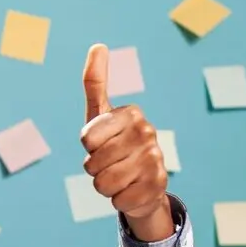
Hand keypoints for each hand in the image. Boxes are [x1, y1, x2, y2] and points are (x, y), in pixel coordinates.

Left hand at [80, 43, 173, 241]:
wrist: (143, 182)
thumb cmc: (115, 144)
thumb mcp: (100, 114)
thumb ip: (95, 82)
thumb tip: (98, 45)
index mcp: (132, 113)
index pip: (86, 138)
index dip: (88, 147)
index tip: (101, 142)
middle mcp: (147, 132)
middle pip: (92, 163)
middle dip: (94, 169)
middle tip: (111, 163)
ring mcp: (156, 159)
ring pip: (102, 184)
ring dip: (105, 186)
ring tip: (120, 177)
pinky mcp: (158, 186)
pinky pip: (118, 201)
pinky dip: (118, 201)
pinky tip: (131, 190)